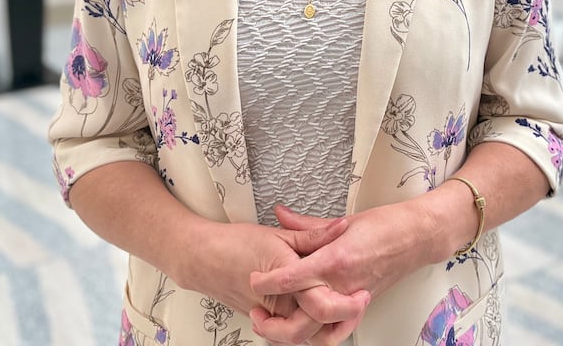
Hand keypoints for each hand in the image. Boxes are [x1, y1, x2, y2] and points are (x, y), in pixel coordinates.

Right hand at [182, 216, 363, 342]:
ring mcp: (269, 315)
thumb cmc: (234, 244)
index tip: (361, 296)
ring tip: (340, 311)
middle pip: (314, 329)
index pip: (323, 304)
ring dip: (322, 328)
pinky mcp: (263, 318)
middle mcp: (278, 303)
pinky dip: (303, 326)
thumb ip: (313, 235)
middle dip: (339, 322)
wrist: (201, 258)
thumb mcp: (278, 235)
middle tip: (356, 305)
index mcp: (286, 280)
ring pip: (301, 335)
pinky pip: (287, 331)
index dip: (347, 304)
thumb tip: (340, 227)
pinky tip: (314, 313)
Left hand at [249, 203, 432, 342]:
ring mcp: (352, 299)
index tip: (252, 279)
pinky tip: (307, 325)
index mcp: (335, 259)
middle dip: (273, 324)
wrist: (417, 237)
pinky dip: (320, 334)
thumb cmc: (386, 225)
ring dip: (293, 334)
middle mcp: (342, 284)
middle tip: (257, 313)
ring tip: (275, 325)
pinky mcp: (360, 306)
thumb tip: (281, 214)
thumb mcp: (341, 220)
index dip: (265, 281)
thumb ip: (306, 224)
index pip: (290, 278)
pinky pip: (336, 330)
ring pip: (317, 332)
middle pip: (301, 318)